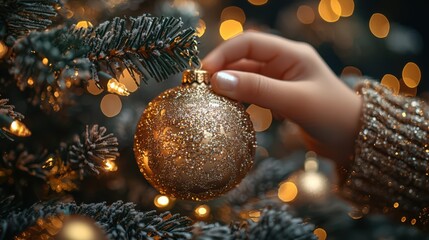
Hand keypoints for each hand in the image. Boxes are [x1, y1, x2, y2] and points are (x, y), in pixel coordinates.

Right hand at [203, 31, 361, 164]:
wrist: (354, 140)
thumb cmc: (332, 116)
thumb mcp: (294, 101)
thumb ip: (257, 89)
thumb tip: (217, 81)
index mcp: (292, 54)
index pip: (250, 43)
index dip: (224, 54)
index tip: (205, 72)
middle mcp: (284, 63)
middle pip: (244, 59)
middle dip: (222, 70)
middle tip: (200, 87)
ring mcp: (281, 80)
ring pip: (246, 77)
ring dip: (229, 85)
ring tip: (210, 99)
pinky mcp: (279, 97)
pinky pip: (252, 92)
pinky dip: (239, 98)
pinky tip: (228, 108)